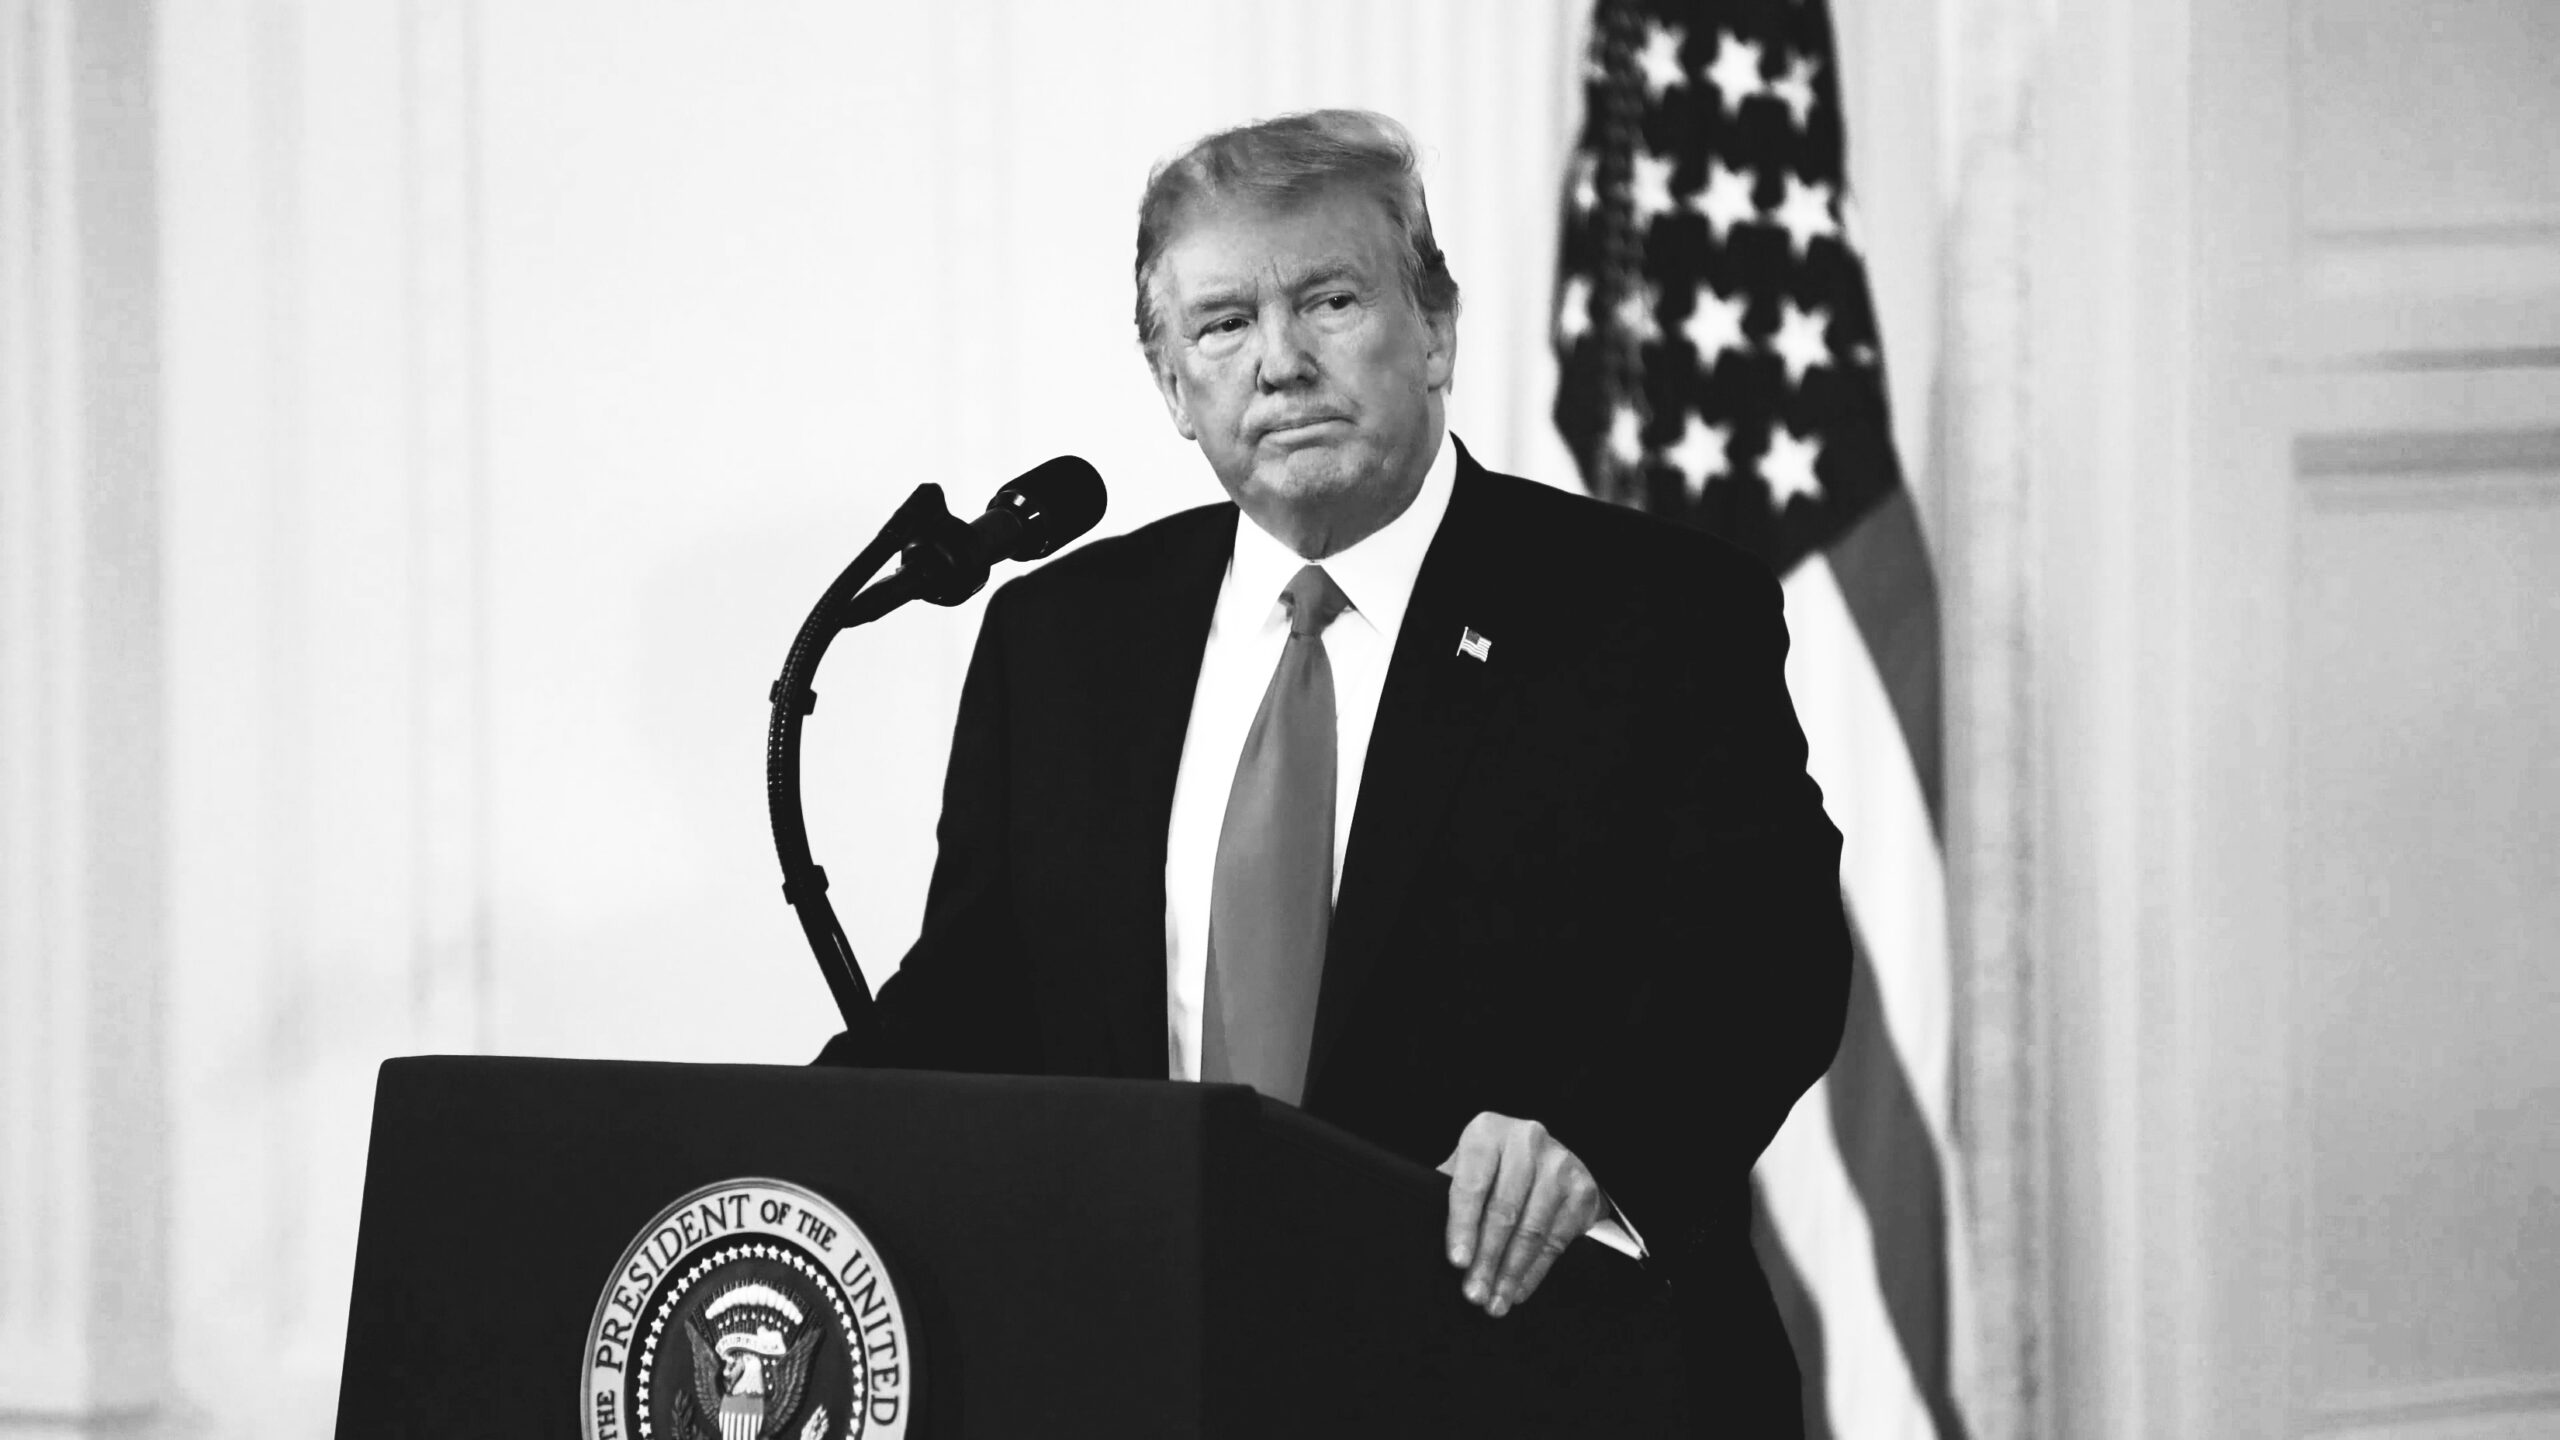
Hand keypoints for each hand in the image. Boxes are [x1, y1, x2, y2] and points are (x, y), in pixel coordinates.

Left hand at [1437, 1112, 1603, 1317]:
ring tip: (1494, 1301)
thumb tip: (1422, 1238)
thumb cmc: (1494, 1167)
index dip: (1462, 1225)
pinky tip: (1518, 1290)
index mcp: (1487, 1131)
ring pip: (1531, 1230)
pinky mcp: (1582, 1190)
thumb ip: (1448, 1193)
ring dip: (1510, 1273)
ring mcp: (1559, 1163)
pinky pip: (1556, 1241)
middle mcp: (1526, 1140)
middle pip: (1503, 1211)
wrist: (1549, 1158)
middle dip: (1486, 1259)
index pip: (1471, 1184)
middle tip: (1474, 1293)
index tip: (1457, 1261)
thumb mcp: (1467, 1167)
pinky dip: (1534, 1272)